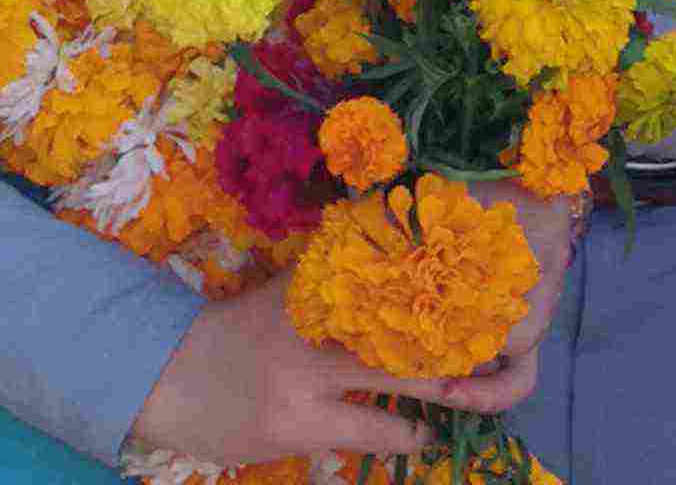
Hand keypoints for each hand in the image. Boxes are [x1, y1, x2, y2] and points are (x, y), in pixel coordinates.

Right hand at [120, 184, 586, 465]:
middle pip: (412, 322)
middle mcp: (316, 321)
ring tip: (475, 390)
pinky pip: (373, 433)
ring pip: (402, 381)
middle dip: (463, 336)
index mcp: (316, 278)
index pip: (394, 263)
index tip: (492, 272)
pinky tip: (425, 434)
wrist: (167, 378)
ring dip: (446, 390)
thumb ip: (341, 275)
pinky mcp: (300, 427)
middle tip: (507, 344)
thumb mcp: (288, 291)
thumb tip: (405, 241)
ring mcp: (308, 377)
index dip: (448, 271)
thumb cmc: (238, 330)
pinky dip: (407, 433)